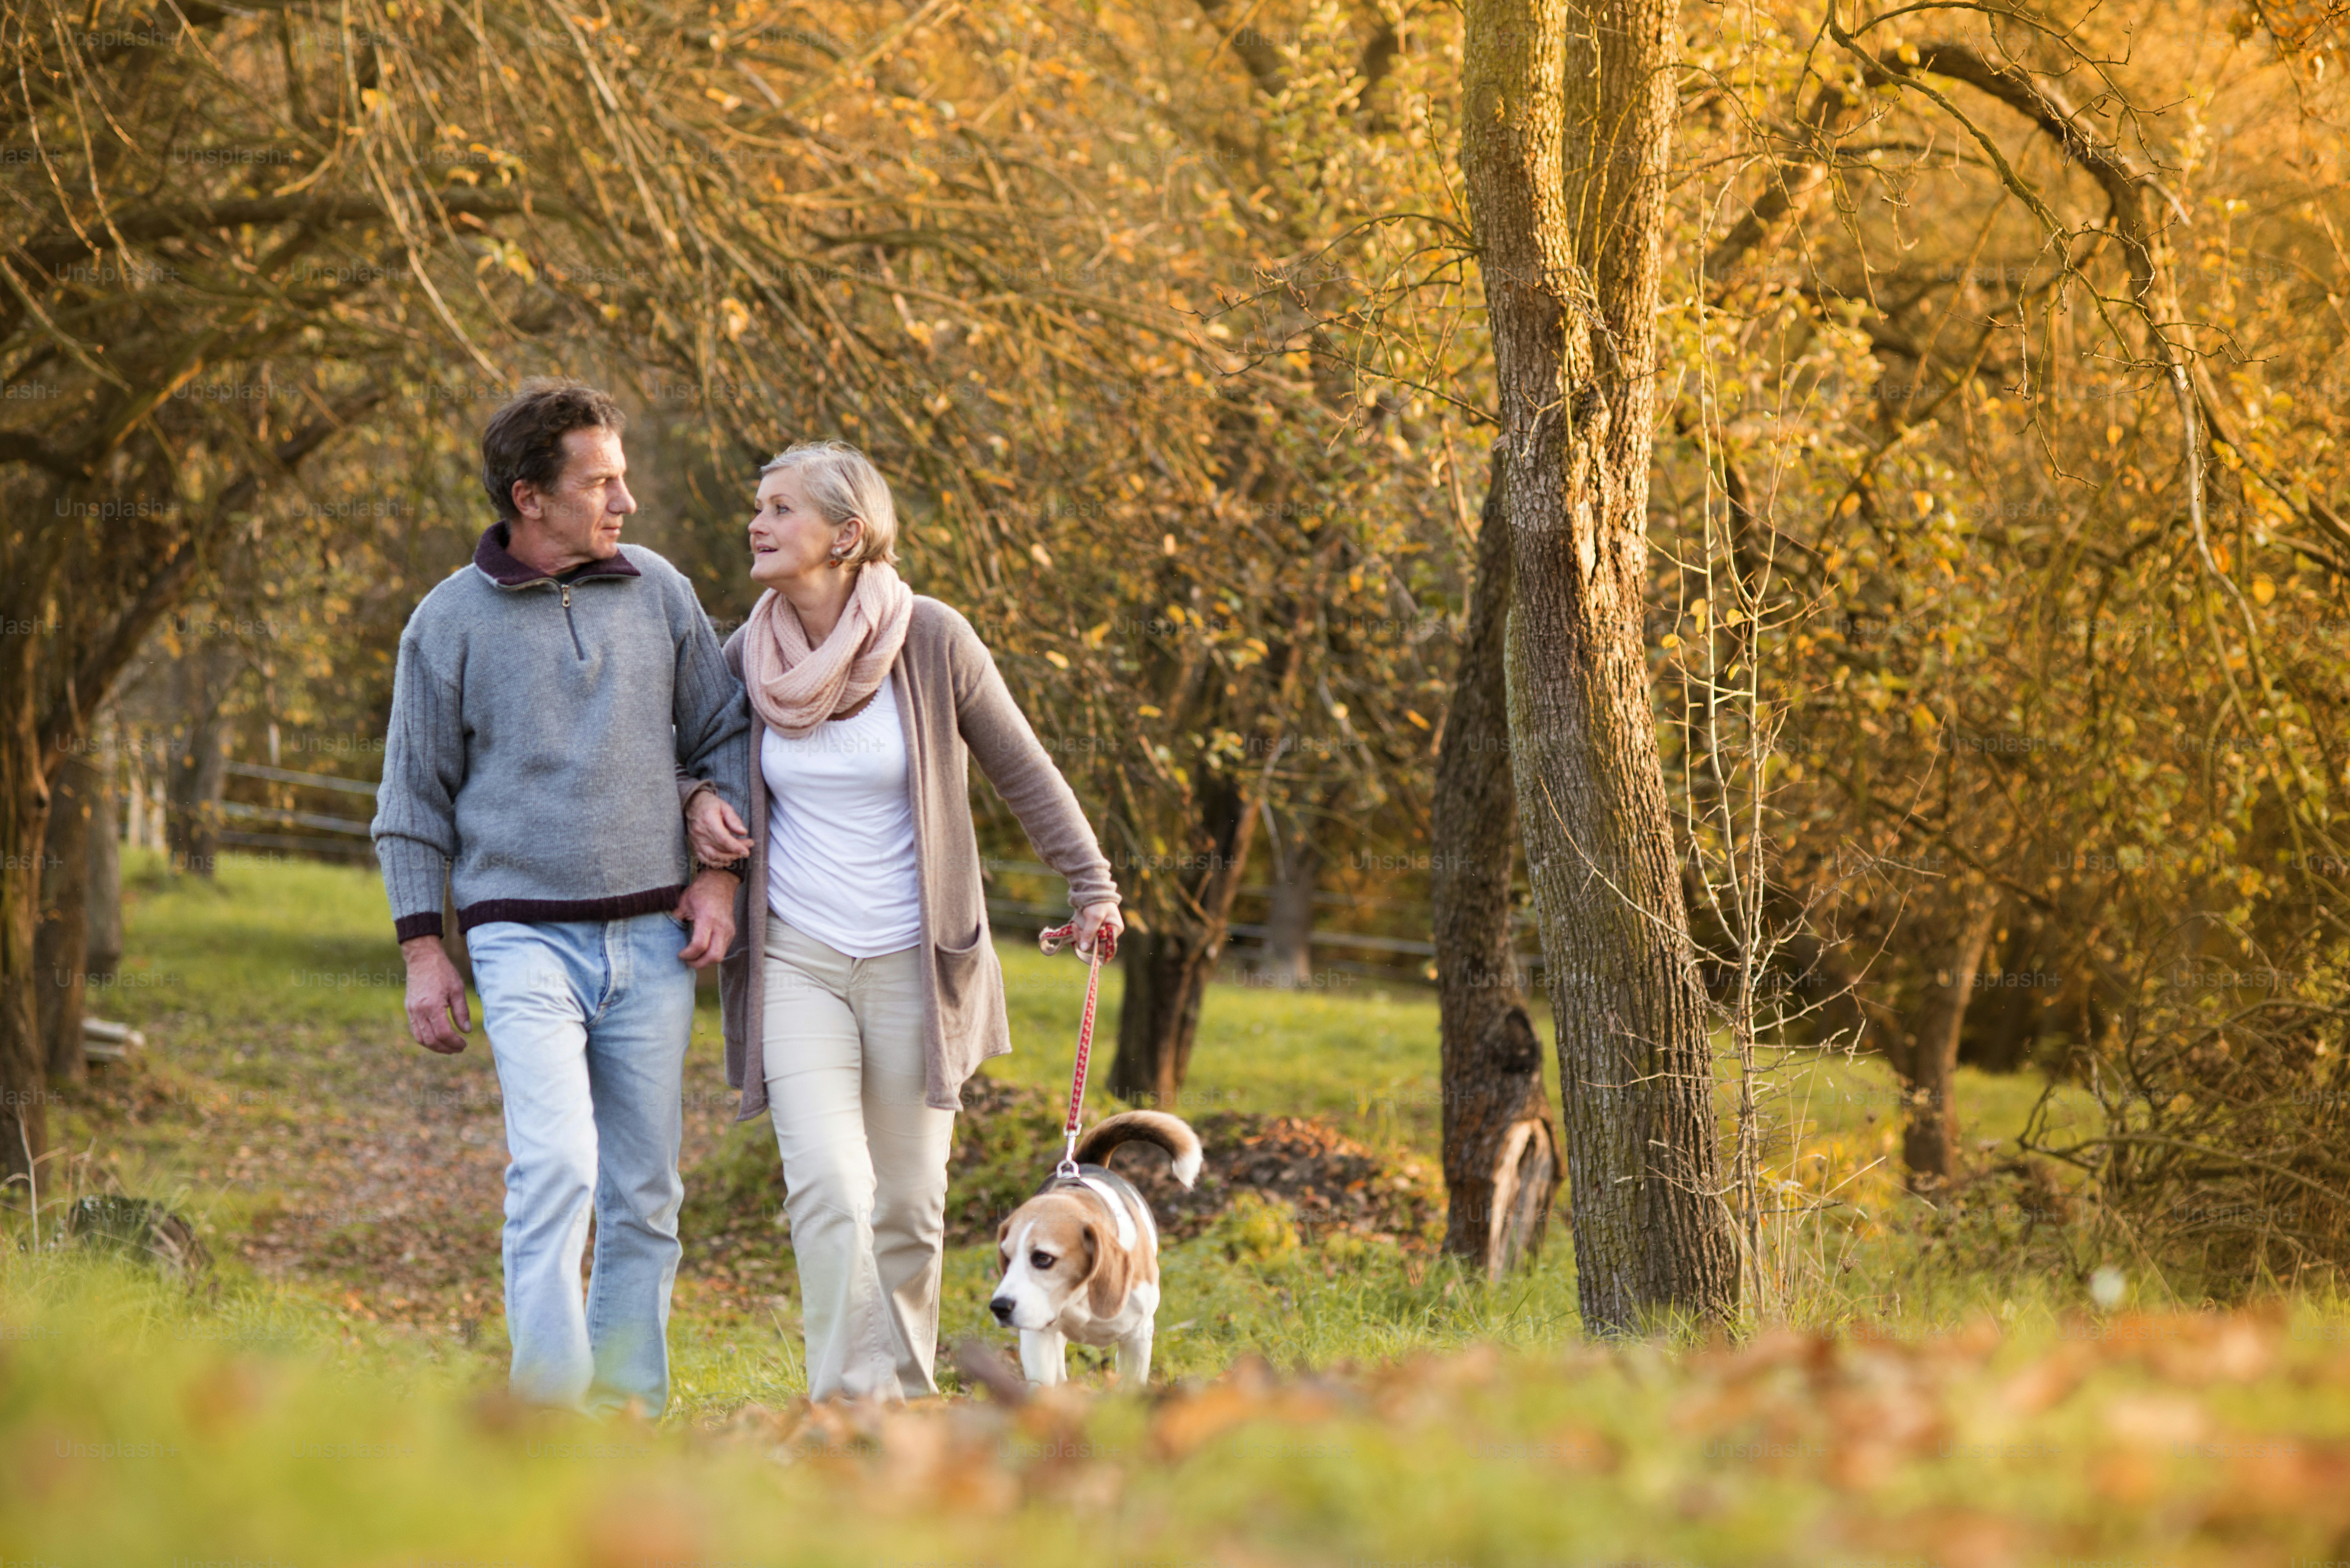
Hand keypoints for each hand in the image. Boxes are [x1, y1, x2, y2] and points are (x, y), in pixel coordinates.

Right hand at [402, 935, 472, 1053]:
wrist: (422, 959)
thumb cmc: (442, 972)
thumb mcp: (457, 989)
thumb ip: (462, 1012)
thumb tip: (467, 1031)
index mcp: (432, 1006)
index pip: (443, 1033)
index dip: (455, 1042)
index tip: (464, 1043)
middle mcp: (419, 1011)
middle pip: (430, 1040)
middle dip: (446, 1048)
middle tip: (459, 1049)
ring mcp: (411, 1011)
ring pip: (420, 1039)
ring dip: (435, 1047)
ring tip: (449, 1047)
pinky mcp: (409, 1009)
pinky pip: (415, 1030)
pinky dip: (426, 1039)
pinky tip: (437, 1038)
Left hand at [675, 867, 738, 968]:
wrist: (721, 882)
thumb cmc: (701, 891)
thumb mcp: (683, 902)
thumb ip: (676, 919)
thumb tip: (666, 933)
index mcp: (707, 918)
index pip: (700, 945)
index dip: (688, 954)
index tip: (680, 954)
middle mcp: (721, 927)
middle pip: (714, 956)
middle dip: (699, 964)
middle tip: (687, 961)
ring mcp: (729, 931)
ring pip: (720, 956)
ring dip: (706, 961)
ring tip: (694, 957)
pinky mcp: (732, 933)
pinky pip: (723, 950)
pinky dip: (711, 954)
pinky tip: (702, 950)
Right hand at [686, 787, 753, 864]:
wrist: (693, 805)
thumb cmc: (710, 804)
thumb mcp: (724, 806)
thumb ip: (734, 819)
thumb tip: (743, 832)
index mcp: (708, 821)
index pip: (722, 839)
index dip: (735, 847)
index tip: (746, 852)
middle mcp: (700, 833)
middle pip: (719, 849)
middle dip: (736, 852)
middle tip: (748, 847)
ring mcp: (696, 841)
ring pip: (712, 857)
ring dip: (728, 858)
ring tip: (739, 854)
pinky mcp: (694, 846)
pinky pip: (704, 859)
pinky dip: (716, 863)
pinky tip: (727, 860)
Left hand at [1073, 901, 1122, 959]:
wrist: (1092, 889)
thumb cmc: (1097, 901)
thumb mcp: (1094, 917)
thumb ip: (1089, 933)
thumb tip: (1083, 948)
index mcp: (1116, 929)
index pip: (1105, 945)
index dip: (1094, 944)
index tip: (1083, 935)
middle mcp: (1110, 932)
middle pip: (1097, 944)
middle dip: (1084, 938)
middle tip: (1076, 927)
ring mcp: (1102, 930)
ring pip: (1090, 941)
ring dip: (1080, 935)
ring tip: (1075, 925)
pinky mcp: (1095, 928)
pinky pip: (1087, 936)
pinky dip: (1080, 932)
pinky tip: (1076, 925)